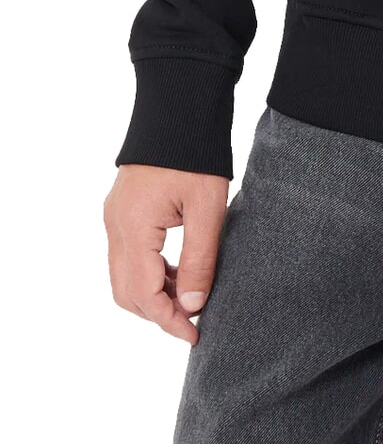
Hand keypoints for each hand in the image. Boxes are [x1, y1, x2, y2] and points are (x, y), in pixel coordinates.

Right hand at [104, 165, 228, 344]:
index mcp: (134, 228)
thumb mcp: (208, 209)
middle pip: (126, 292)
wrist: (180, 108)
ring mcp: (114, 217)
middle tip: (193, 320)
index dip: (168, 321)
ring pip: (124, 276)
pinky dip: (149, 272)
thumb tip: (192, 307)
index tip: (195, 334)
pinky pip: (127, 256)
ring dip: (153, 293)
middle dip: (158, 312)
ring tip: (191, 296)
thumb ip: (199, 260)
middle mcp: (115, 226)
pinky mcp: (121, 210)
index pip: (144, 295)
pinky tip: (179, 271)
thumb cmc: (197, 155)